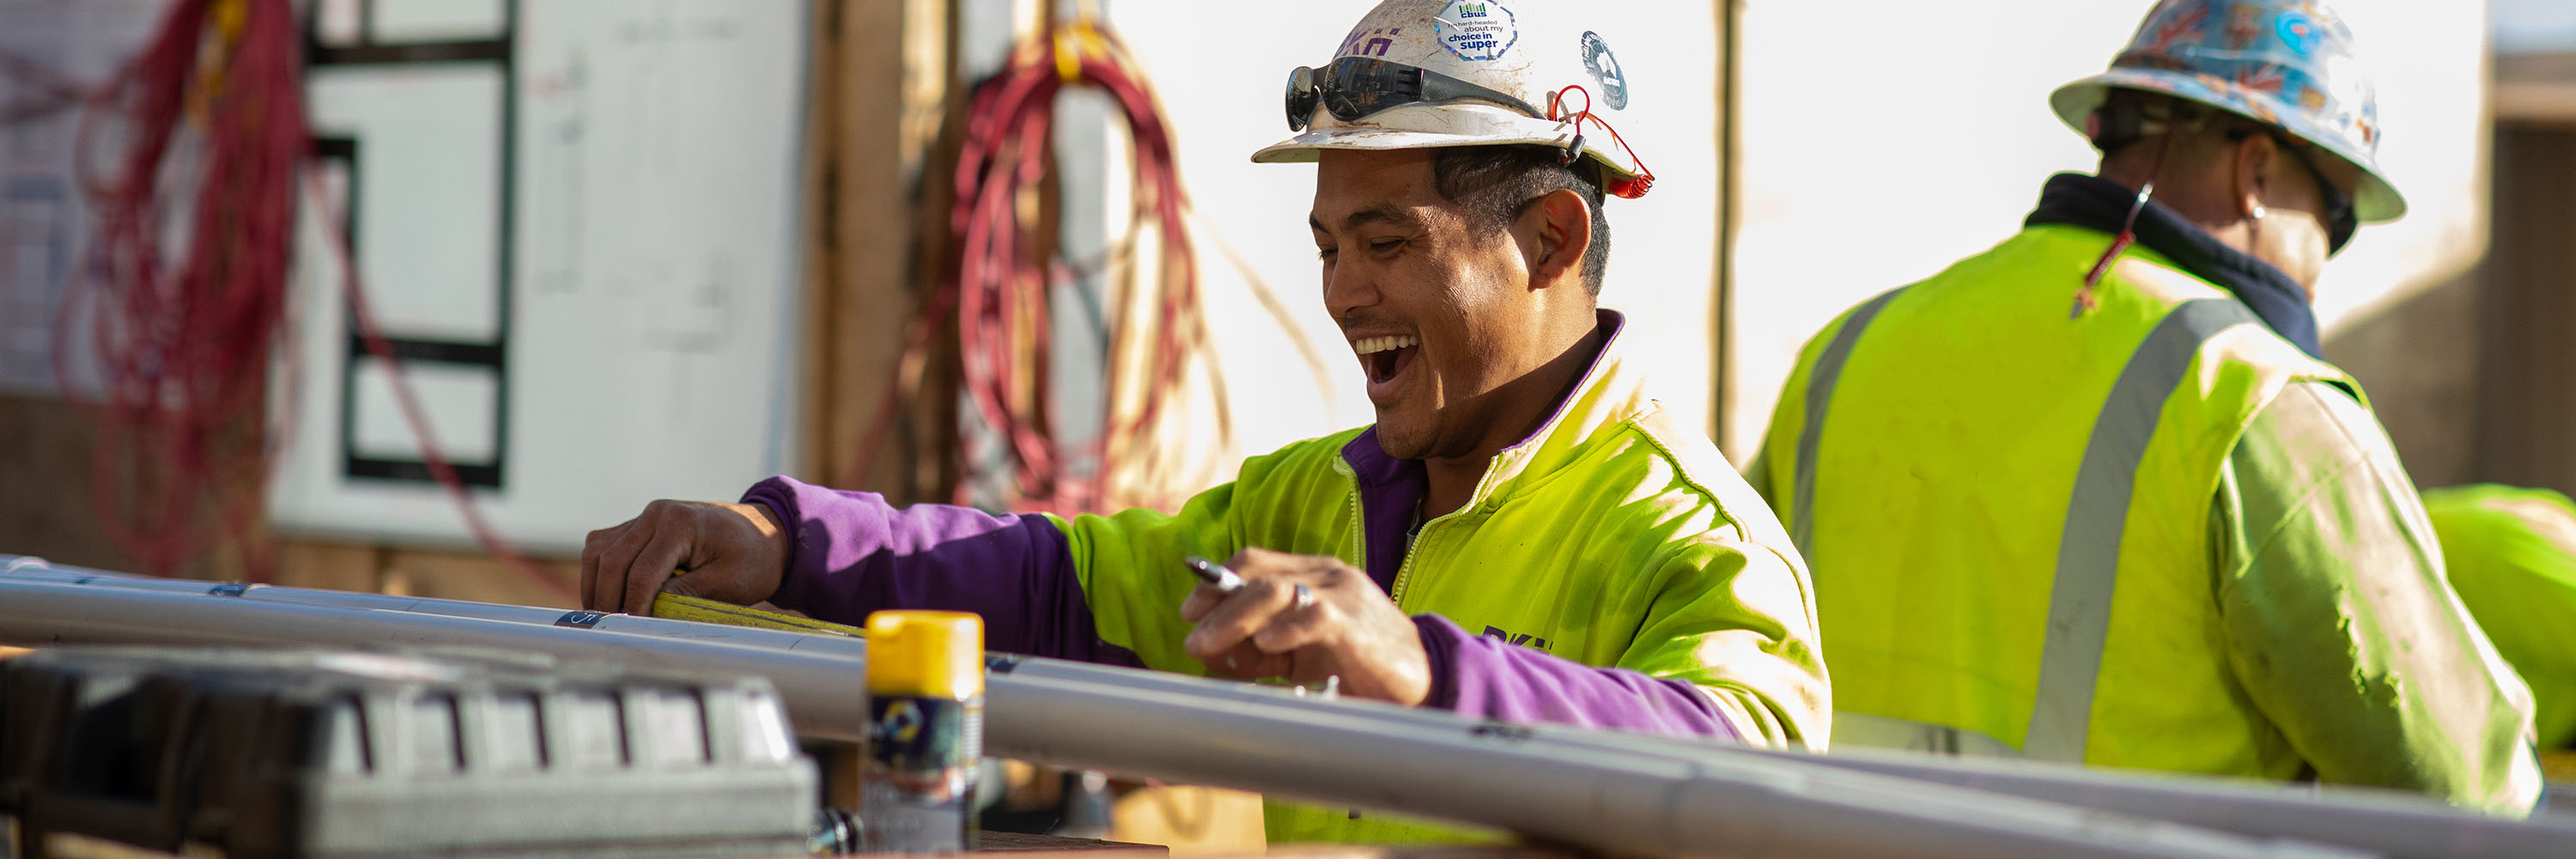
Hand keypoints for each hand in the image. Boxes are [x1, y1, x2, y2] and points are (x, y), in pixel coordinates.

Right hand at [581, 499, 788, 614]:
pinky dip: (599, 572)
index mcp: (680, 523)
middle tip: (612, 631)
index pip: (642, 571)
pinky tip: (608, 598)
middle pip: (611, 560)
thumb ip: (687, 594)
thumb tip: (647, 612)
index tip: (630, 632)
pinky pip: (604, 546)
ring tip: (605, 618)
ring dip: (596, 585)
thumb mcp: (730, 582)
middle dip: (607, 599)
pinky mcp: (639, 526)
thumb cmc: (753, 559)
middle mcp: (656, 514)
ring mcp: (645, 517)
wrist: (765, 533)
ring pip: (598, 551)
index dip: (632, 606)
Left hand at [1178, 547, 1430, 705]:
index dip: (1214, 581)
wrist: (1425, 679)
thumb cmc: (1359, 665)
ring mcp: (1343, 594)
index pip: (1254, 561)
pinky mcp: (1356, 622)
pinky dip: (1283, 630)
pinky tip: (1265, 646)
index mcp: (1314, 573)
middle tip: (1192, 640)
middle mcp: (1326, 574)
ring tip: (1210, 647)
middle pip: (1256, 574)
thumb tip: (1214, 654)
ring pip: (1274, 589)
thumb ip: (1262, 649)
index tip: (1189, 611)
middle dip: (1215, 606)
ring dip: (1233, 619)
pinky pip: (1312, 616)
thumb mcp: (1302, 654)